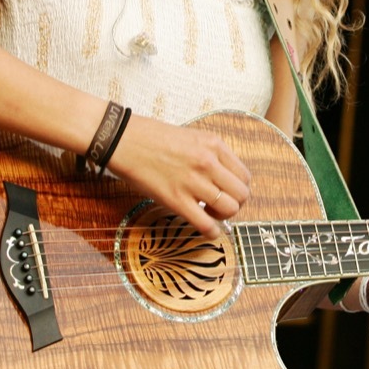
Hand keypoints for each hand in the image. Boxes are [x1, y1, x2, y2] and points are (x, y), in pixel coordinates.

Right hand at [106, 115, 251, 236]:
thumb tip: (222, 177)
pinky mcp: (176, 199)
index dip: (239, 189)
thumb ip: (210, 155)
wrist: (123, 139)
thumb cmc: (152, 137)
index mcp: (214, 144)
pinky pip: (206, 224)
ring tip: (208, 213)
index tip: (228, 193)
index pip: (244, 175)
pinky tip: (205, 228)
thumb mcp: (191, 137)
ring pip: (229, 209)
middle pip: (242, 194)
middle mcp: (208, 162)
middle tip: (220, 206)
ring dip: (222, 217)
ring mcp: (193, 181)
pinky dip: (211, 232)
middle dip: (235, 204)